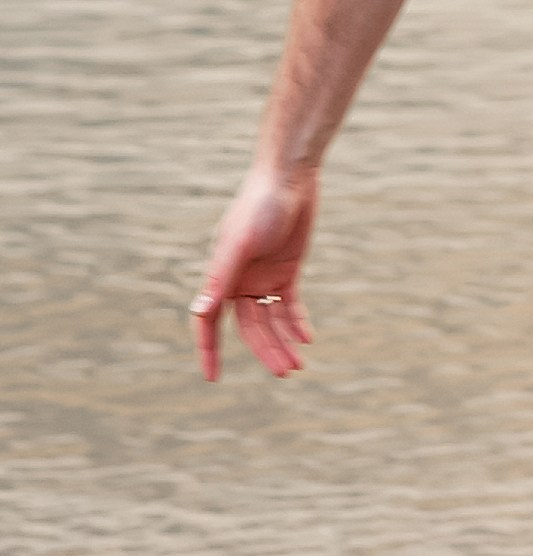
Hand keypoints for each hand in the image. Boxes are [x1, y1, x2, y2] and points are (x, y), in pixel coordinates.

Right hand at [192, 164, 318, 382]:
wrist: (290, 177)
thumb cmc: (260, 205)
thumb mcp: (240, 243)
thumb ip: (220, 277)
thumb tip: (200, 311)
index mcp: (221, 277)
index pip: (209, 322)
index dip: (209, 350)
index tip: (212, 378)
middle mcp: (239, 281)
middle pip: (250, 327)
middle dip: (266, 350)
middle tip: (286, 372)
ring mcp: (263, 277)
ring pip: (271, 320)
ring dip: (283, 341)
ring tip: (299, 364)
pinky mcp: (286, 270)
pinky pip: (290, 304)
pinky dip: (297, 322)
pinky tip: (307, 338)